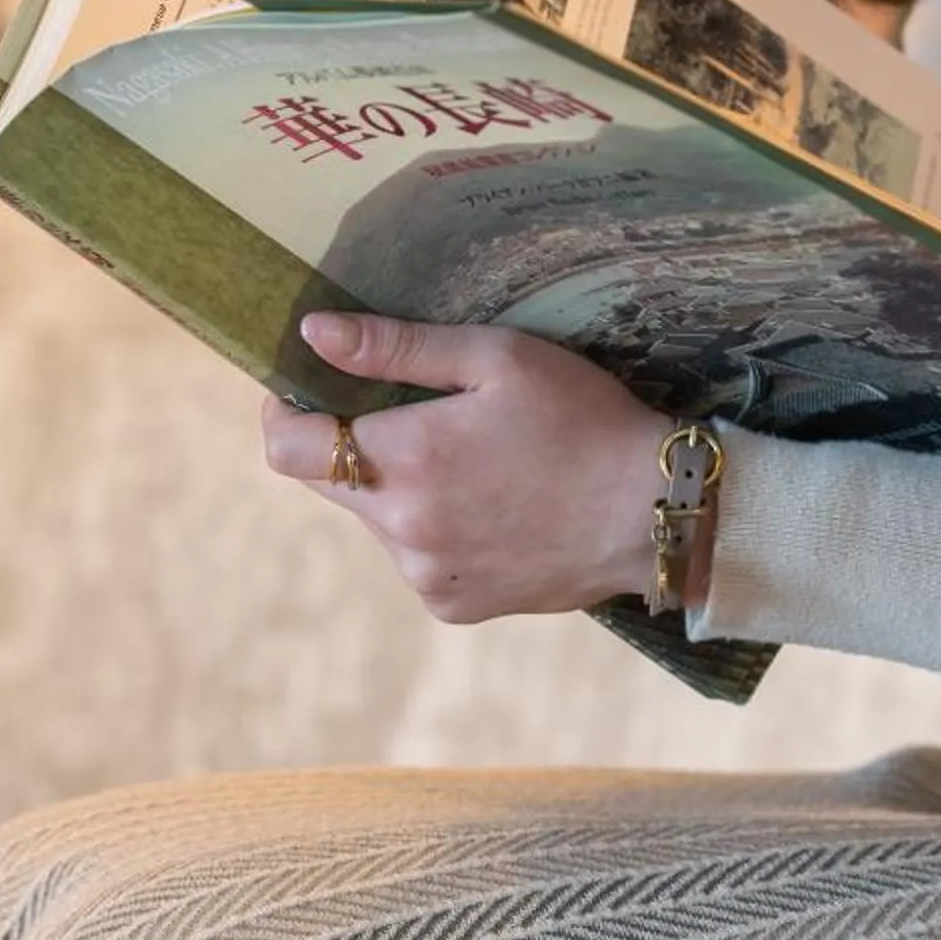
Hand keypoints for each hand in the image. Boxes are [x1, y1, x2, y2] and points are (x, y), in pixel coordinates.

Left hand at [260, 312, 670, 622]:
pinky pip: (416, 559)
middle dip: (349, 446)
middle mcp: (402, 528)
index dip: (285, 414)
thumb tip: (314, 334)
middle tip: (414, 418)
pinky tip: (491, 508)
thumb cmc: (582, 420)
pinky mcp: (453, 605)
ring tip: (472, 465)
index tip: (310, 391)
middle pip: (327, 483)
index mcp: (404, 460)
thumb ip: (395, 347)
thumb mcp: (495, 358)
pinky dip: (434, 532)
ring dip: (397, 490)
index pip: (286, 448)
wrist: (655, 514)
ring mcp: (426, 575)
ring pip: (375, 521)